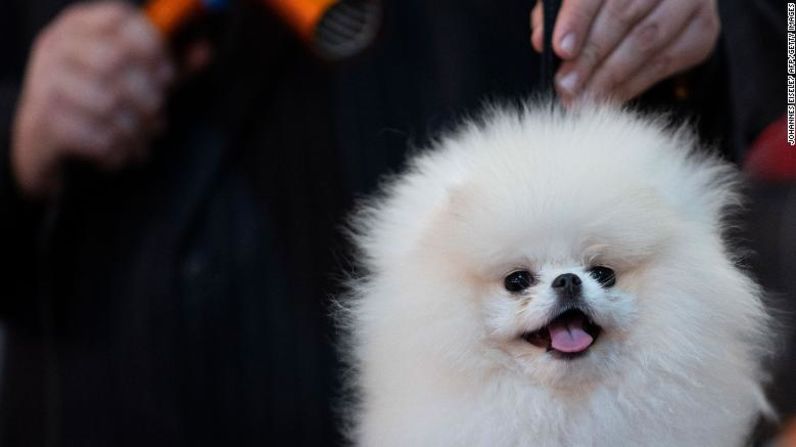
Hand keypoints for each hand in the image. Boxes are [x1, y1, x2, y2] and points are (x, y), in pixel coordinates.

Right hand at [11, 1, 173, 198]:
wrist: (43, 140)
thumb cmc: (96, 102)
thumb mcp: (134, 79)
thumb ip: (169, 67)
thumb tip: (205, 51)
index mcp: (80, 26)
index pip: (120, 19)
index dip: (153, 47)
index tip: (168, 75)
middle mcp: (57, 47)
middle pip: (116, 61)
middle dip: (148, 97)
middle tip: (158, 116)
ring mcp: (45, 82)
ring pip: (109, 104)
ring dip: (137, 130)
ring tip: (143, 140)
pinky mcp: (44, 121)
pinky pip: (96, 137)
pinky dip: (118, 151)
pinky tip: (122, 154)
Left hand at [531, 0, 719, 103]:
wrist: (657, 7)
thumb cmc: (603, 4)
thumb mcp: (578, 1)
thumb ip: (557, 13)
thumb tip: (540, 39)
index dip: (577, 18)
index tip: (558, 50)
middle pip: (624, 14)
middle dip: (590, 56)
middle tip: (565, 87)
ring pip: (646, 40)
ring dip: (609, 77)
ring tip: (581, 101)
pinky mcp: (702, 29)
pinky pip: (664, 62)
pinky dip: (631, 85)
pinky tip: (606, 100)